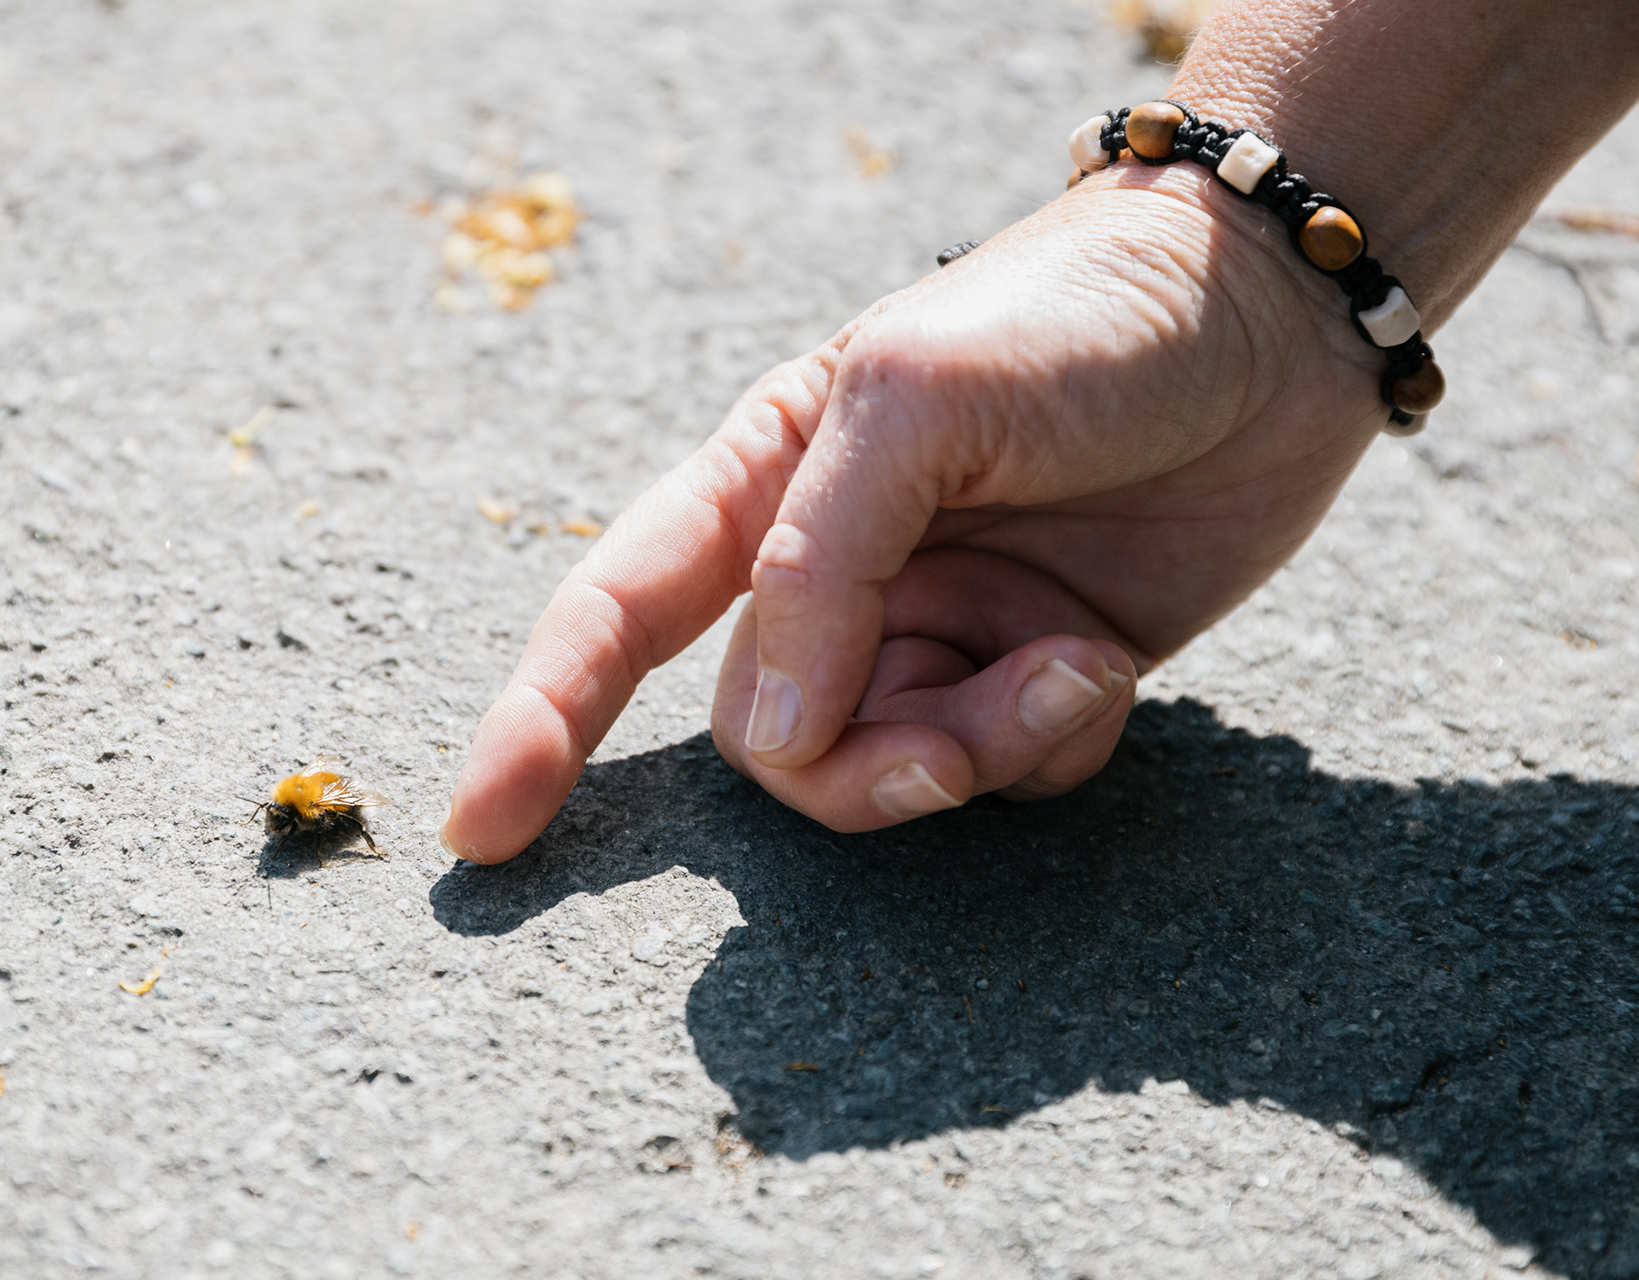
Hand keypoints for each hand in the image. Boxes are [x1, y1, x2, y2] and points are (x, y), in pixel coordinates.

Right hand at [443, 161, 1392, 863]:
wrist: (1276, 319)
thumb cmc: (1077, 316)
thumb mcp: (915, 400)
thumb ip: (820, 567)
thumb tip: (780, 733)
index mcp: (764, 485)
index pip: (615, 613)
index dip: (538, 721)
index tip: (482, 829)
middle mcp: (834, 574)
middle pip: (774, 740)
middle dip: (857, 767)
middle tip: (948, 751)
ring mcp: (935, 631)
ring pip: (886, 773)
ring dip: (973, 755)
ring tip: (1071, 669)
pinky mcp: (1030, 673)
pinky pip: (999, 778)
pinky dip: (1048, 751)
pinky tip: (1104, 667)